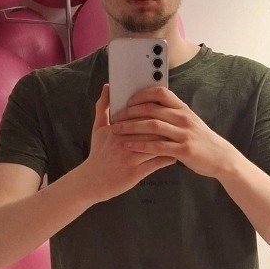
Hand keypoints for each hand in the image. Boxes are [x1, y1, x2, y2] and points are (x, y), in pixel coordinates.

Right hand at [78, 85, 177, 204]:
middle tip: (178, 125)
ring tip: (178, 140)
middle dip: (165, 127)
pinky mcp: (135, 173)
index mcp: (116, 130)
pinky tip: (173, 157)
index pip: (140, 116)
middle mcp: (122, 142)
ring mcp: (129, 158)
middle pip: (150, 130)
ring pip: (155, 146)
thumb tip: (108, 87)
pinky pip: (156, 163)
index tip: (165, 112)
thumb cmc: (98, 154)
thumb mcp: (98, 129)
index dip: (154, 114)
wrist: (91, 181)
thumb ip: (103, 107)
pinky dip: (167, 159)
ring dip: (169, 143)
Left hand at [112, 86, 239, 179]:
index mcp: (182, 109)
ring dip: (131, 127)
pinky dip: (141, 145)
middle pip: (151, 109)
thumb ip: (172, 114)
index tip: (127, 100)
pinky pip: (158, 146)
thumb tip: (152, 107)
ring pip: (152, 126)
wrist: (220, 158)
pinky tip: (129, 145)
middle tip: (115, 117)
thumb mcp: (189, 122)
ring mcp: (184, 134)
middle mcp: (183, 118)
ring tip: (116, 130)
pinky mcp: (183, 150)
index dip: (141, 94)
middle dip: (130, 112)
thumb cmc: (201, 140)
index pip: (160, 93)